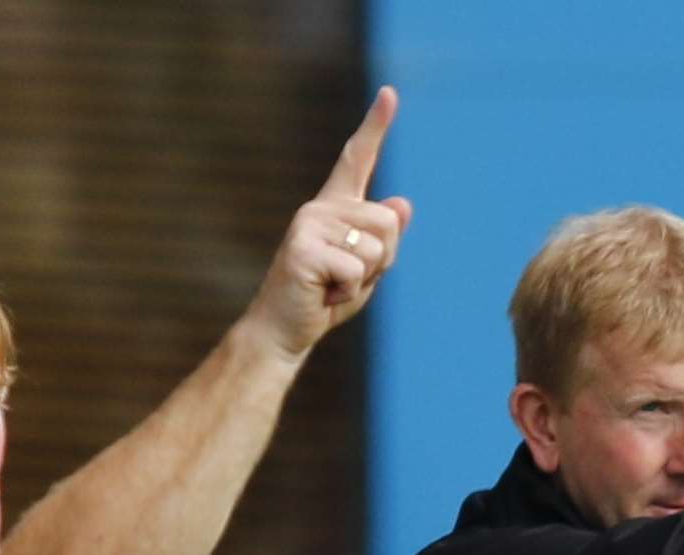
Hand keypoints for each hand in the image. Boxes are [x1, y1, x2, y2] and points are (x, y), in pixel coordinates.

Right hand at [242, 86, 413, 361]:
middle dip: (381, 261)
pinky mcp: (303, 247)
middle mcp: (320, 207)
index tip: (389, 92)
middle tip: (345, 279)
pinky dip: (349, 293)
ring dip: (365, 279)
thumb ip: (384, 240)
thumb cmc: (323, 301)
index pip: (358, 159)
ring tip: (331, 286)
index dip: (376, 125)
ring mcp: (309, 224)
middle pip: (388, 221)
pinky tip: (322, 294)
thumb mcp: (366, 270)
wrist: (282, 332)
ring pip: (376, 247)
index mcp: (335, 208)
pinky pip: (356, 270)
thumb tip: (401, 203)